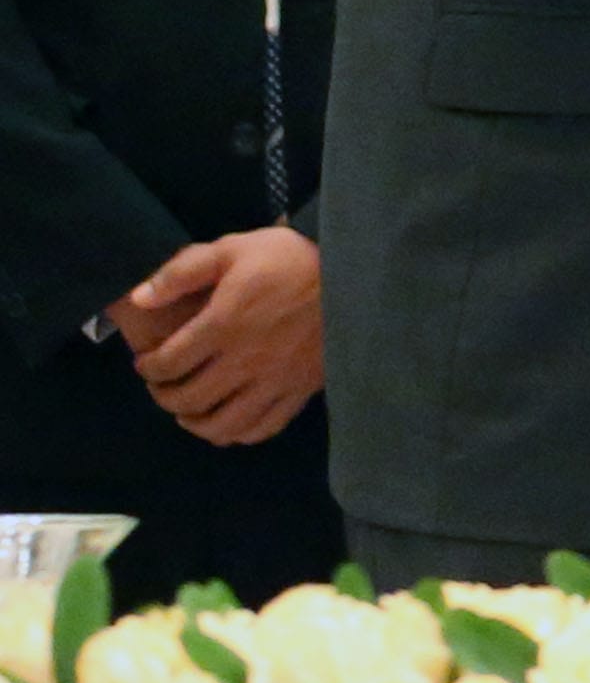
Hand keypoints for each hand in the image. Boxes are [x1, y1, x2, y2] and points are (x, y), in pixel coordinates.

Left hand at [112, 228, 323, 445]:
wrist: (358, 278)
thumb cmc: (292, 261)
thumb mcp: (234, 248)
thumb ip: (182, 271)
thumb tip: (139, 298)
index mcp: (223, 325)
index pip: (167, 363)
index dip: (148, 367)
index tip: (146, 361)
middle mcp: (244, 362)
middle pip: (188, 399)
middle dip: (164, 396)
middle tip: (162, 385)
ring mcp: (273, 382)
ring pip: (221, 425)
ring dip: (195, 423)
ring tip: (189, 410)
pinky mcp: (299, 392)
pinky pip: (262, 428)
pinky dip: (238, 433)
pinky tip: (230, 421)